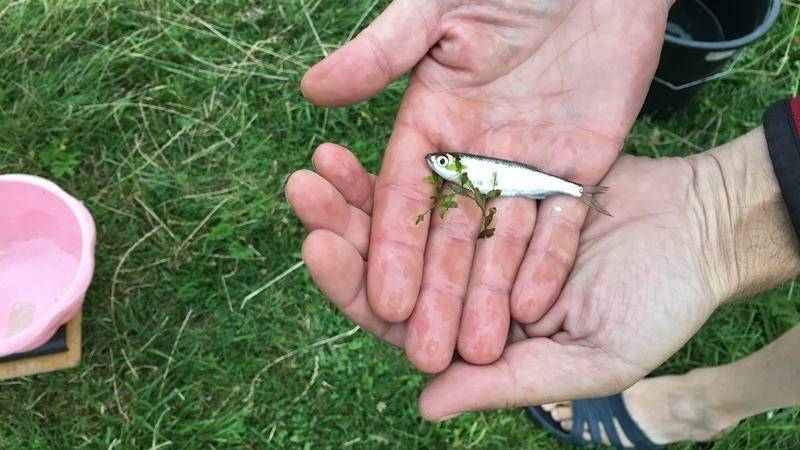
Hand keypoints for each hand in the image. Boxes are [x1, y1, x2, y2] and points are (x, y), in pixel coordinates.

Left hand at [289, 129, 799, 419]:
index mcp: (473, 333)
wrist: (697, 235)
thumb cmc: (652, 309)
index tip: (317, 246)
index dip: (355, 285)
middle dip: (341, 226)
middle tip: (300, 188)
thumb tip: (426, 403)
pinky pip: (437, 179)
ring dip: (357, 192)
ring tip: (318, 161)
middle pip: (388, 262)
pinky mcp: (491, 188)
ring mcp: (473, 234)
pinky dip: (406, 164)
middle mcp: (462, 285)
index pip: (399, 318)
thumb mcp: (588, 361)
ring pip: (403, 218)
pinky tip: (365, 144)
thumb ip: (507, 382)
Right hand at [302, 0, 670, 371]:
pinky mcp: (578, 166)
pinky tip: (534, 308)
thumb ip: (383, 50)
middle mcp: (473, 153)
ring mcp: (525, 164)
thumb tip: (312, 91)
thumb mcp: (439, 6)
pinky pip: (562, 223)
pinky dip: (548, 262)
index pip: (404, 195)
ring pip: (503, 240)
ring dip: (488, 295)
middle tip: (424, 352)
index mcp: (430, 120)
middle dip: (436, 293)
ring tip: (478, 352)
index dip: (392, 248)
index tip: (383, 299)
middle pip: (449, 233)